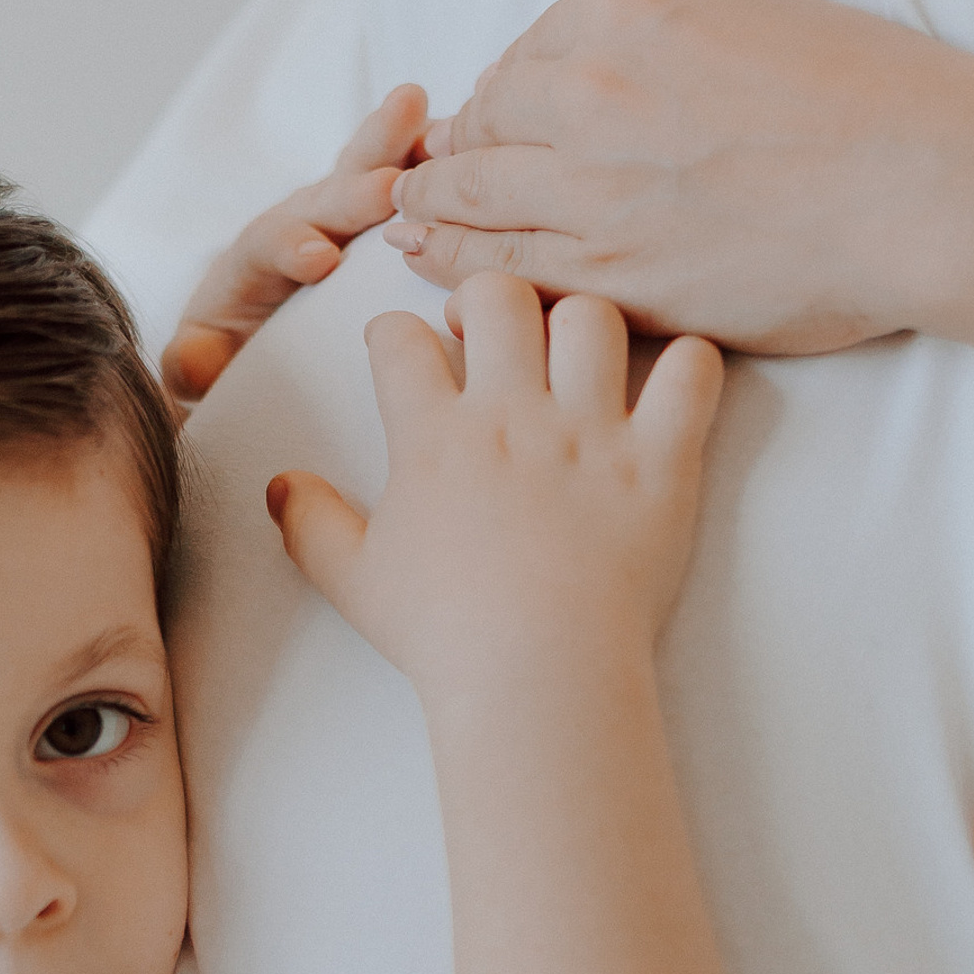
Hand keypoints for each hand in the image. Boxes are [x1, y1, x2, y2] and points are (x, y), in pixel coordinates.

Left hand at [160, 83, 427, 405]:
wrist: (255, 338)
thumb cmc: (231, 353)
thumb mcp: (201, 364)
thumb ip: (190, 363)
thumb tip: (191, 363)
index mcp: (255, 257)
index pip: (269, 241)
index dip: (292, 244)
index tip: (319, 261)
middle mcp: (303, 222)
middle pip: (328, 194)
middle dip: (357, 187)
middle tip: (389, 187)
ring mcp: (347, 214)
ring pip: (375, 172)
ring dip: (407, 149)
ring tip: (442, 127)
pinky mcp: (386, 220)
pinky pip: (416, 187)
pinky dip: (446, 170)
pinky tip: (483, 158)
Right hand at [264, 274, 721, 690]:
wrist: (537, 679)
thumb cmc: (445, 637)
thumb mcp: (354, 583)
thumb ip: (310, 524)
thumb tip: (281, 486)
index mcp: (434, 437)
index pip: (400, 340)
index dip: (393, 335)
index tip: (399, 348)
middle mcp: (512, 414)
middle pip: (497, 294)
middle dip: (483, 297)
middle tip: (485, 330)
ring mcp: (592, 432)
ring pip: (591, 315)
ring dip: (579, 324)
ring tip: (573, 357)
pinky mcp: (661, 462)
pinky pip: (693, 373)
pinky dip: (688, 366)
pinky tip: (668, 387)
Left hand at [384, 0, 973, 353]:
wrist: (917, 187)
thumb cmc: (861, 102)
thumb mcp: (749, 14)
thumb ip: (665, 30)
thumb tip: (618, 41)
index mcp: (625, 20)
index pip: (524, 61)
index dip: (496, 100)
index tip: (479, 123)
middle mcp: (592, 98)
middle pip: (487, 128)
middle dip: (448, 154)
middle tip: (418, 178)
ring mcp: (594, 192)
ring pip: (479, 201)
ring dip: (433, 211)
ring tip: (407, 221)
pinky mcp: (610, 275)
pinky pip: (505, 270)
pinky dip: (457, 266)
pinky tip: (432, 268)